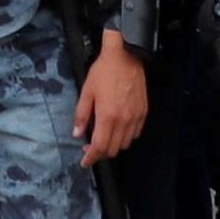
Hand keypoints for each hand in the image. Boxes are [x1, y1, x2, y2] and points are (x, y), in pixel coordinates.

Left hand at [71, 35, 148, 163]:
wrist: (126, 56)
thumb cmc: (104, 72)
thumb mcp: (87, 91)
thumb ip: (82, 115)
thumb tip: (77, 133)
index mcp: (107, 116)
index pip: (100, 147)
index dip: (91, 157)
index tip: (85, 162)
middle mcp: (124, 120)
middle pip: (113, 149)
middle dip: (100, 153)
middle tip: (90, 147)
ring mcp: (135, 117)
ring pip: (125, 144)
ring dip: (113, 145)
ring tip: (104, 137)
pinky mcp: (143, 112)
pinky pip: (135, 133)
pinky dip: (126, 137)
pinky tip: (118, 129)